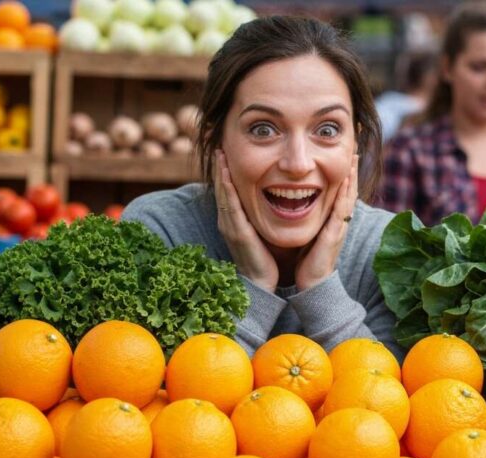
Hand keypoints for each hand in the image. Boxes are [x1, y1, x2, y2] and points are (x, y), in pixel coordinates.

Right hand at [214, 149, 278, 291]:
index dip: (224, 171)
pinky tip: (225, 173)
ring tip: (220, 152)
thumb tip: (267, 202)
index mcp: (234, 220)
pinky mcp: (236, 231)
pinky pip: (229, 205)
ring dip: (220, 172)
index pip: (227, 190)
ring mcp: (229, 226)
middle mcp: (227, 221)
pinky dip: (226, 187)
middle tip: (218, 144)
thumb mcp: (259, 233)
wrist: (261, 285)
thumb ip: (258, 218)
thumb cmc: (263, 260)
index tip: (225, 151)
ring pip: (222, 193)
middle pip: (221, 188)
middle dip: (219, 166)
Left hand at [295, 153, 358, 290]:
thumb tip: (297, 205)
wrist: (312, 285)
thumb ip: (308, 220)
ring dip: (352, 175)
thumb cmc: (308, 262)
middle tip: (355, 147)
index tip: (346, 154)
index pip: (340, 191)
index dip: (345, 173)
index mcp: (332, 221)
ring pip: (349, 196)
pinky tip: (346, 179)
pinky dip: (346, 193)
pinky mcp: (334, 234)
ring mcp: (339, 227)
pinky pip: (342, 209)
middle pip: (349, 189)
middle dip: (352, 168)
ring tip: (354, 156)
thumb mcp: (310, 235)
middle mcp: (339, 221)